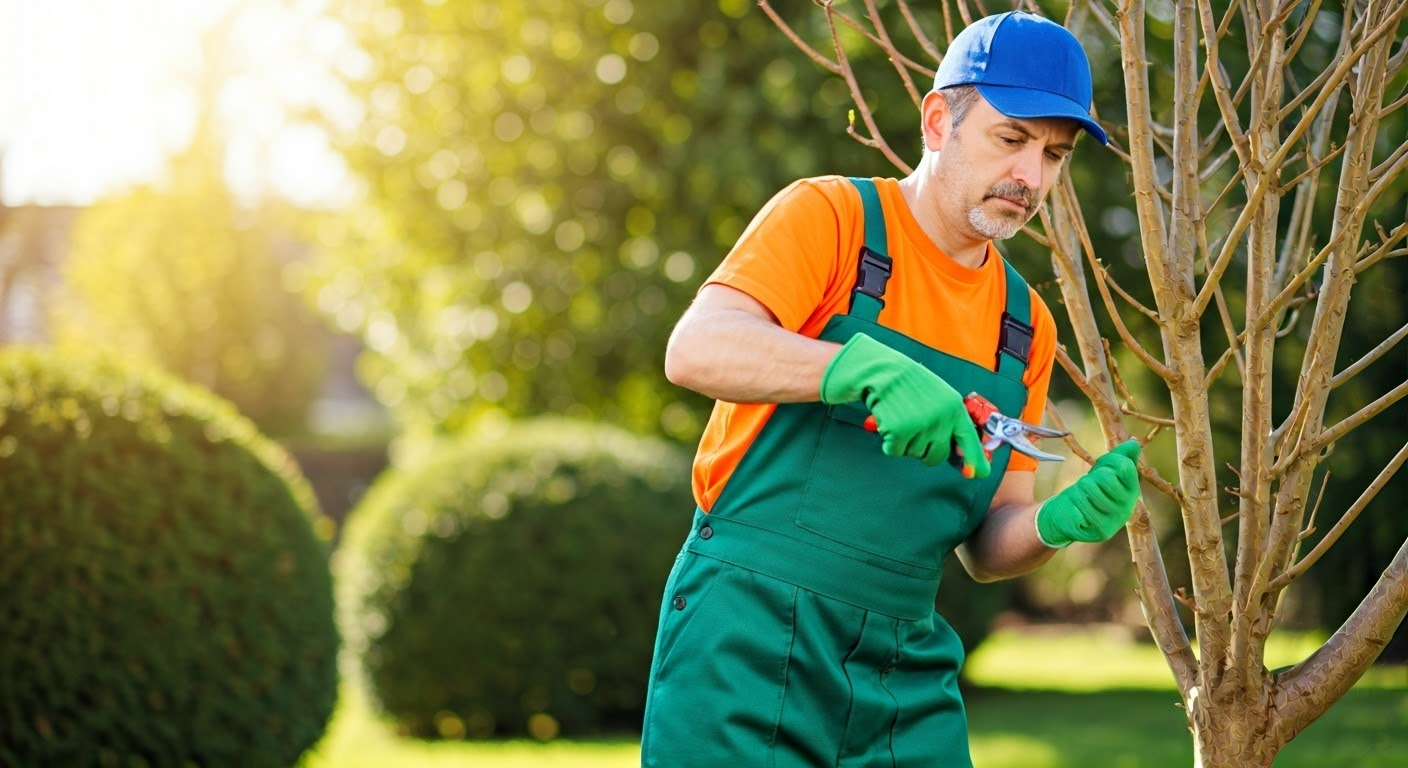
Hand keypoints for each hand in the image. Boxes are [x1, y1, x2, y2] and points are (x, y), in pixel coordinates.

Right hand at [820, 333, 989, 477]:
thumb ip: (950, 422)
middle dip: (925, 450)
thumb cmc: (910, 385)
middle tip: (915, 429)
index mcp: (954, 409)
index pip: (969, 440)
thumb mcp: (939, 398)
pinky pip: (895, 451)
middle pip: (937, 456)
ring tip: (901, 418)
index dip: (974, 460)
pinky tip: (889, 422)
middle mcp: (941, 419)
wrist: (882, 371)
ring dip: (905, 443)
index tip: (977, 474)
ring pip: (915, 454)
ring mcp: (921, 426)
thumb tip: (960, 454)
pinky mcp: (899, 431)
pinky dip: (889, 442)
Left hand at [1036, 440, 1142, 547]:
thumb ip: (1120, 457)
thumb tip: (1134, 442)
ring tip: (1081, 498)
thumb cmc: (1089, 491)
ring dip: (1079, 489)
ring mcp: (1114, 521)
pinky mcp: (1099, 531)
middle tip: (1088, 486)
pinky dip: (1072, 502)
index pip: (1124, 467)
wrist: (1069, 518)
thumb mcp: (1104, 471)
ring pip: (1089, 488)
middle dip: (1091, 477)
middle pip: (1105, 477)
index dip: (1108, 462)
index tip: (1101, 468)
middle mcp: (1127, 508)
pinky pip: (1080, 505)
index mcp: (1132, 492)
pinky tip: (1075, 510)